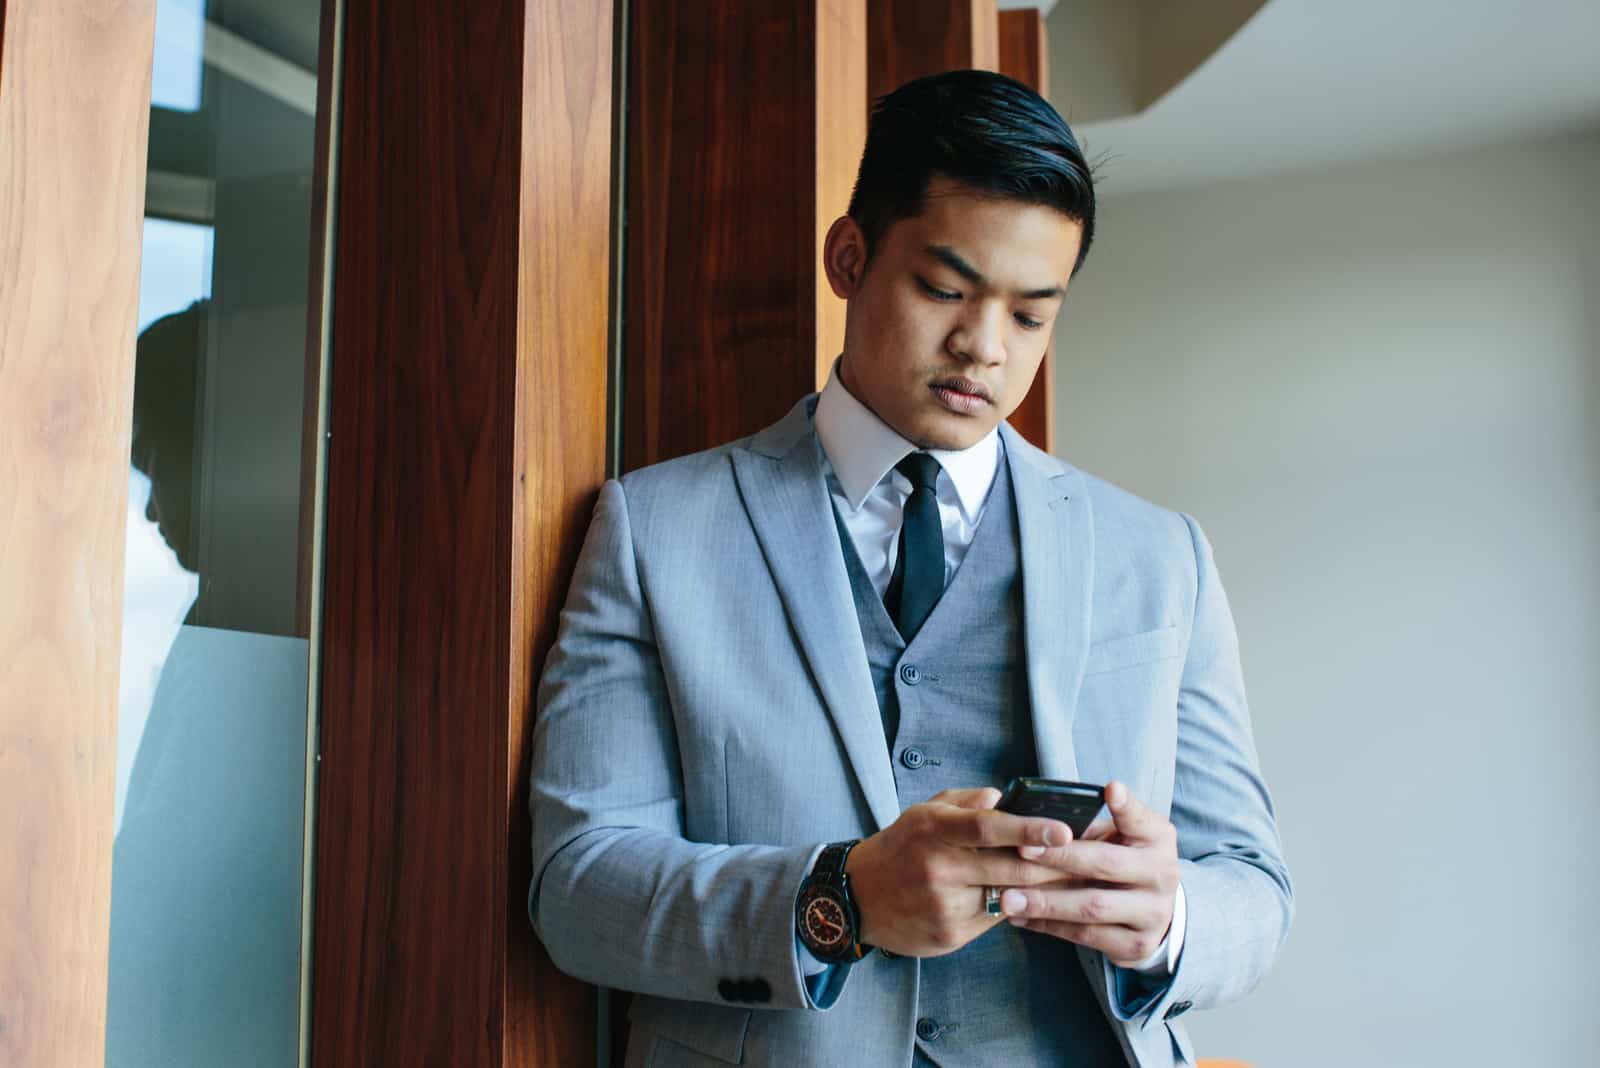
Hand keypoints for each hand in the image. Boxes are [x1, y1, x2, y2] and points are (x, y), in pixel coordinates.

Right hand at [845, 787, 1071, 957]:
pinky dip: (1013, 907)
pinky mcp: (949, 934)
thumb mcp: (925, 812)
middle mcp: (939, 867)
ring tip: (1069, 880)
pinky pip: (993, 919)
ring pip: (1007, 896)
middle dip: (1053, 865)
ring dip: (1040, 889)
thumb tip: (1004, 797)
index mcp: (934, 829)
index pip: (988, 826)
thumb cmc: (901, 847)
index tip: (1064, 829)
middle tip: (1087, 859)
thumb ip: (967, 802)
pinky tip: (1027, 900)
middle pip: (1010, 867)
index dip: (1029, 828)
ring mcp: (944, 904)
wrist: (858, 897)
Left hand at [998, 781, 1178, 967]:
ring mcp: (1152, 912)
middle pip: (1107, 863)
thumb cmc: (1122, 859)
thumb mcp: (1117, 836)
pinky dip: (1050, 926)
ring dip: (1046, 903)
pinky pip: (1087, 936)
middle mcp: (1162, 874)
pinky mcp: (1137, 944)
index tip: (1110, 789)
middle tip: (1022, 850)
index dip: (1126, 806)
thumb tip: (1036, 821)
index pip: (1142, 818)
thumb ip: (1088, 828)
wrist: (1153, 910)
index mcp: (1157, 838)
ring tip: (1008, 898)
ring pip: (1093, 907)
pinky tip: (1022, 917)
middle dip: (1060, 857)